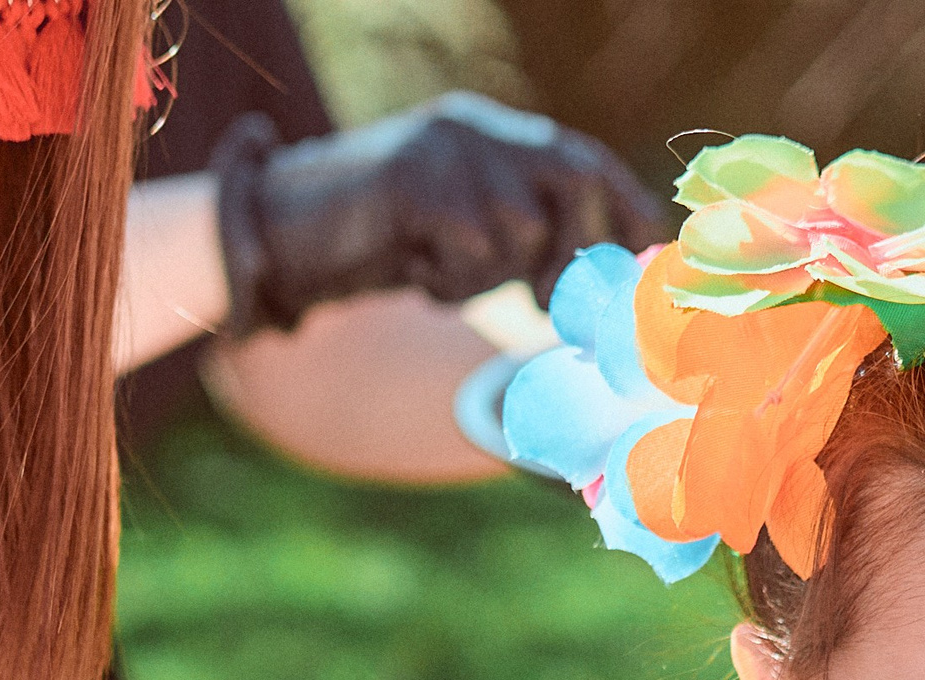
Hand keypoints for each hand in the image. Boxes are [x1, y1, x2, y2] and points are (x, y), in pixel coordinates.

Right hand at [214, 92, 670, 338]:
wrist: (284, 234)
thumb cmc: (396, 248)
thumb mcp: (477, 244)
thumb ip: (537, 248)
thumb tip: (612, 292)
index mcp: (503, 139)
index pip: (591, 164)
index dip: (627, 216)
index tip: (640, 274)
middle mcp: (481, 130)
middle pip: (575, 177)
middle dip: (577, 251)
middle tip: (545, 305)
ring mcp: (444, 146)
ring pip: (521, 224)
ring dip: (490, 277)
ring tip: (440, 272)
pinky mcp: (410, 175)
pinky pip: (469, 242)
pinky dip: (450, 278)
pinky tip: (414, 267)